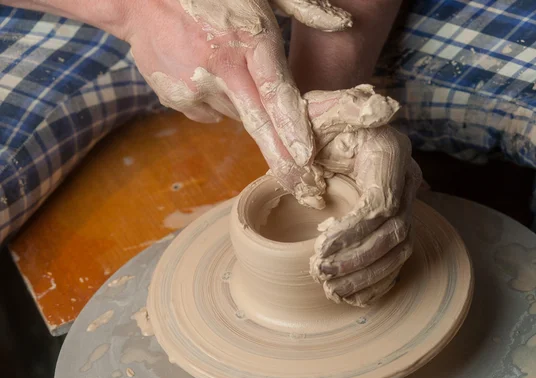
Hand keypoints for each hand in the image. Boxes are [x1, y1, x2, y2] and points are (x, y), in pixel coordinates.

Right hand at [123, 0, 351, 207]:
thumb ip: (303, 6)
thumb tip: (343, 25)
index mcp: (245, 39)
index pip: (275, 93)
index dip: (291, 128)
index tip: (305, 159)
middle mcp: (219, 68)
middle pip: (257, 122)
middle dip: (280, 157)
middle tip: (301, 184)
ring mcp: (192, 86)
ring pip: (235, 114)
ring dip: (243, 104)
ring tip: (230, 67)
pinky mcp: (174, 97)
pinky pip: (209, 111)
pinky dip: (217, 101)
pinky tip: (207, 72)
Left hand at [304, 85, 421, 306]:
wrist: (329, 125)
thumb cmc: (318, 117)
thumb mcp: (319, 107)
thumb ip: (340, 112)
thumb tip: (368, 120)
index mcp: (389, 151)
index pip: (381, 202)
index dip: (353, 231)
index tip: (320, 248)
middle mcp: (405, 177)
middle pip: (394, 231)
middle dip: (358, 259)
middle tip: (321, 273)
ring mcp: (404, 198)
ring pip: (399, 248)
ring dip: (367, 275)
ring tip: (332, 289)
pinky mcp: (396, 215)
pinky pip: (397, 254)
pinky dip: (378, 279)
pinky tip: (353, 294)